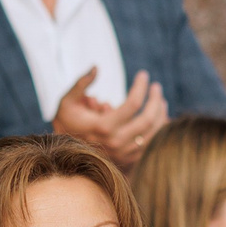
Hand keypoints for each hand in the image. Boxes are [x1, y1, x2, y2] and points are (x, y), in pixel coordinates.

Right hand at [52, 69, 169, 168]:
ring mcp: (123, 153)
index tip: (143, 74)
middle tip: (156, 86)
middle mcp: (115, 142)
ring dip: (161, 115)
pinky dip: (158, 131)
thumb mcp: (68, 100)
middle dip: (155, 100)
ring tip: (160, 101)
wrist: (64, 151)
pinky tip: (160, 118)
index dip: (141, 87)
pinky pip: (151, 146)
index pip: (133, 104)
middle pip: (147, 120)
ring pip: (153, 135)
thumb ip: (82, 83)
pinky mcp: (128, 159)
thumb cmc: (67, 120)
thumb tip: (96, 67)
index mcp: (103, 126)